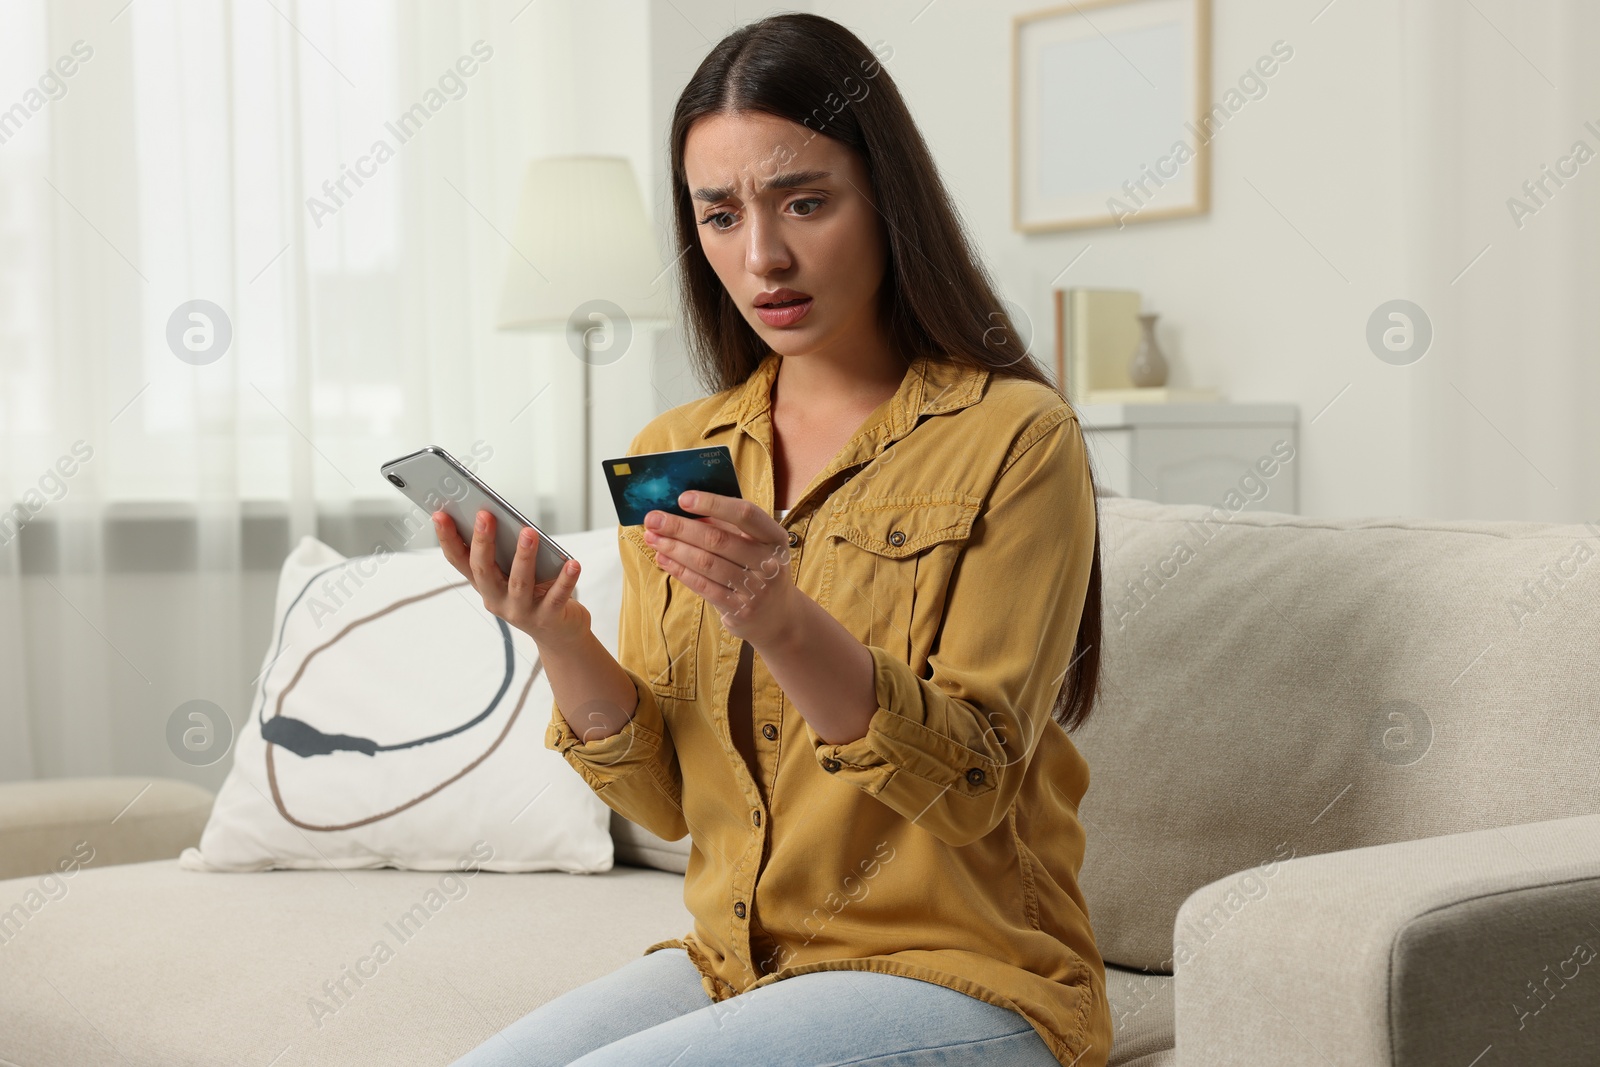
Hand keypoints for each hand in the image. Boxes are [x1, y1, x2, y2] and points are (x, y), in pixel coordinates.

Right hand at [433, 508, 589, 649]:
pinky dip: (564, 580)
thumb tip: (502, 515)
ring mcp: (521, 611)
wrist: (559, 634)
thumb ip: (505, 552)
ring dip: (523, 556)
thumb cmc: (535, 595)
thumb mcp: (513, 575)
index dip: (447, 539)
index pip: (459, 561)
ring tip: (529, 532)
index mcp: (485, 585)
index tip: (440, 515)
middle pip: (484, 570)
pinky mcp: (548, 618)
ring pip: (519, 582)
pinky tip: (572, 563)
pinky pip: (557, 596)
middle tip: (484, 515)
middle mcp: (497, 600)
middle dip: (482, 542)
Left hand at [643, 491, 795, 646]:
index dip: (713, 503)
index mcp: (775, 538)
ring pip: (706, 563)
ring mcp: (755, 589)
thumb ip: (728, 528)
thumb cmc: (759, 571)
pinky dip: (679, 570)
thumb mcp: (756, 546)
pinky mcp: (739, 609)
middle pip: (717, 539)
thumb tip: (686, 511)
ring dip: (674, 548)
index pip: (745, 514)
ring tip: (652, 538)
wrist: (778, 617)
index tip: (682, 498)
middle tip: (653, 519)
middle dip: (680, 527)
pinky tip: (663, 559)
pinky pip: (703, 585)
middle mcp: (769, 563)